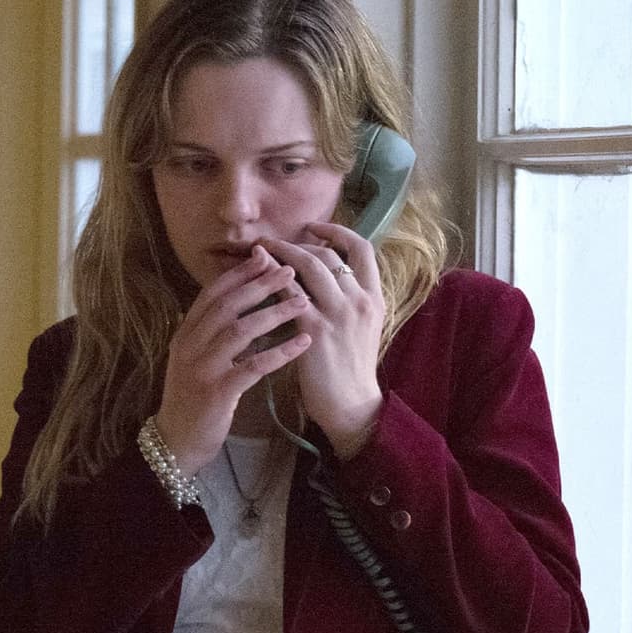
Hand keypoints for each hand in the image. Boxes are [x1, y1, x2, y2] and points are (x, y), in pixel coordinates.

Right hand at [154, 246, 312, 474]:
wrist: (176, 441)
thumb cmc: (192, 397)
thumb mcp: (195, 358)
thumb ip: (212, 331)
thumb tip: (242, 300)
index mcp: (185, 333)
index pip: (212, 293)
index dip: (239, 273)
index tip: (266, 256)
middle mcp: (190, 346)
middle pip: (228, 306)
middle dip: (260, 284)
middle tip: (290, 270)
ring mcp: (202, 369)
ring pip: (240, 331)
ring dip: (274, 313)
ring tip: (302, 302)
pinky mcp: (217, 393)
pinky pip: (253, 366)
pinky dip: (280, 352)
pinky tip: (302, 343)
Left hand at [257, 223, 384, 455]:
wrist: (351, 405)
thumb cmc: (352, 368)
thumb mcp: (361, 327)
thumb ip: (347, 299)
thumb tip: (321, 273)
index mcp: (374, 297)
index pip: (363, 249)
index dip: (338, 232)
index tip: (314, 228)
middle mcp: (360, 300)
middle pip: (329, 254)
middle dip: (298, 242)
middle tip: (273, 241)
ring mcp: (339, 314)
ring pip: (310, 266)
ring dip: (282, 254)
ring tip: (261, 251)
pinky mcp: (316, 331)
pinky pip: (291, 294)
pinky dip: (273, 281)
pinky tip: (257, 278)